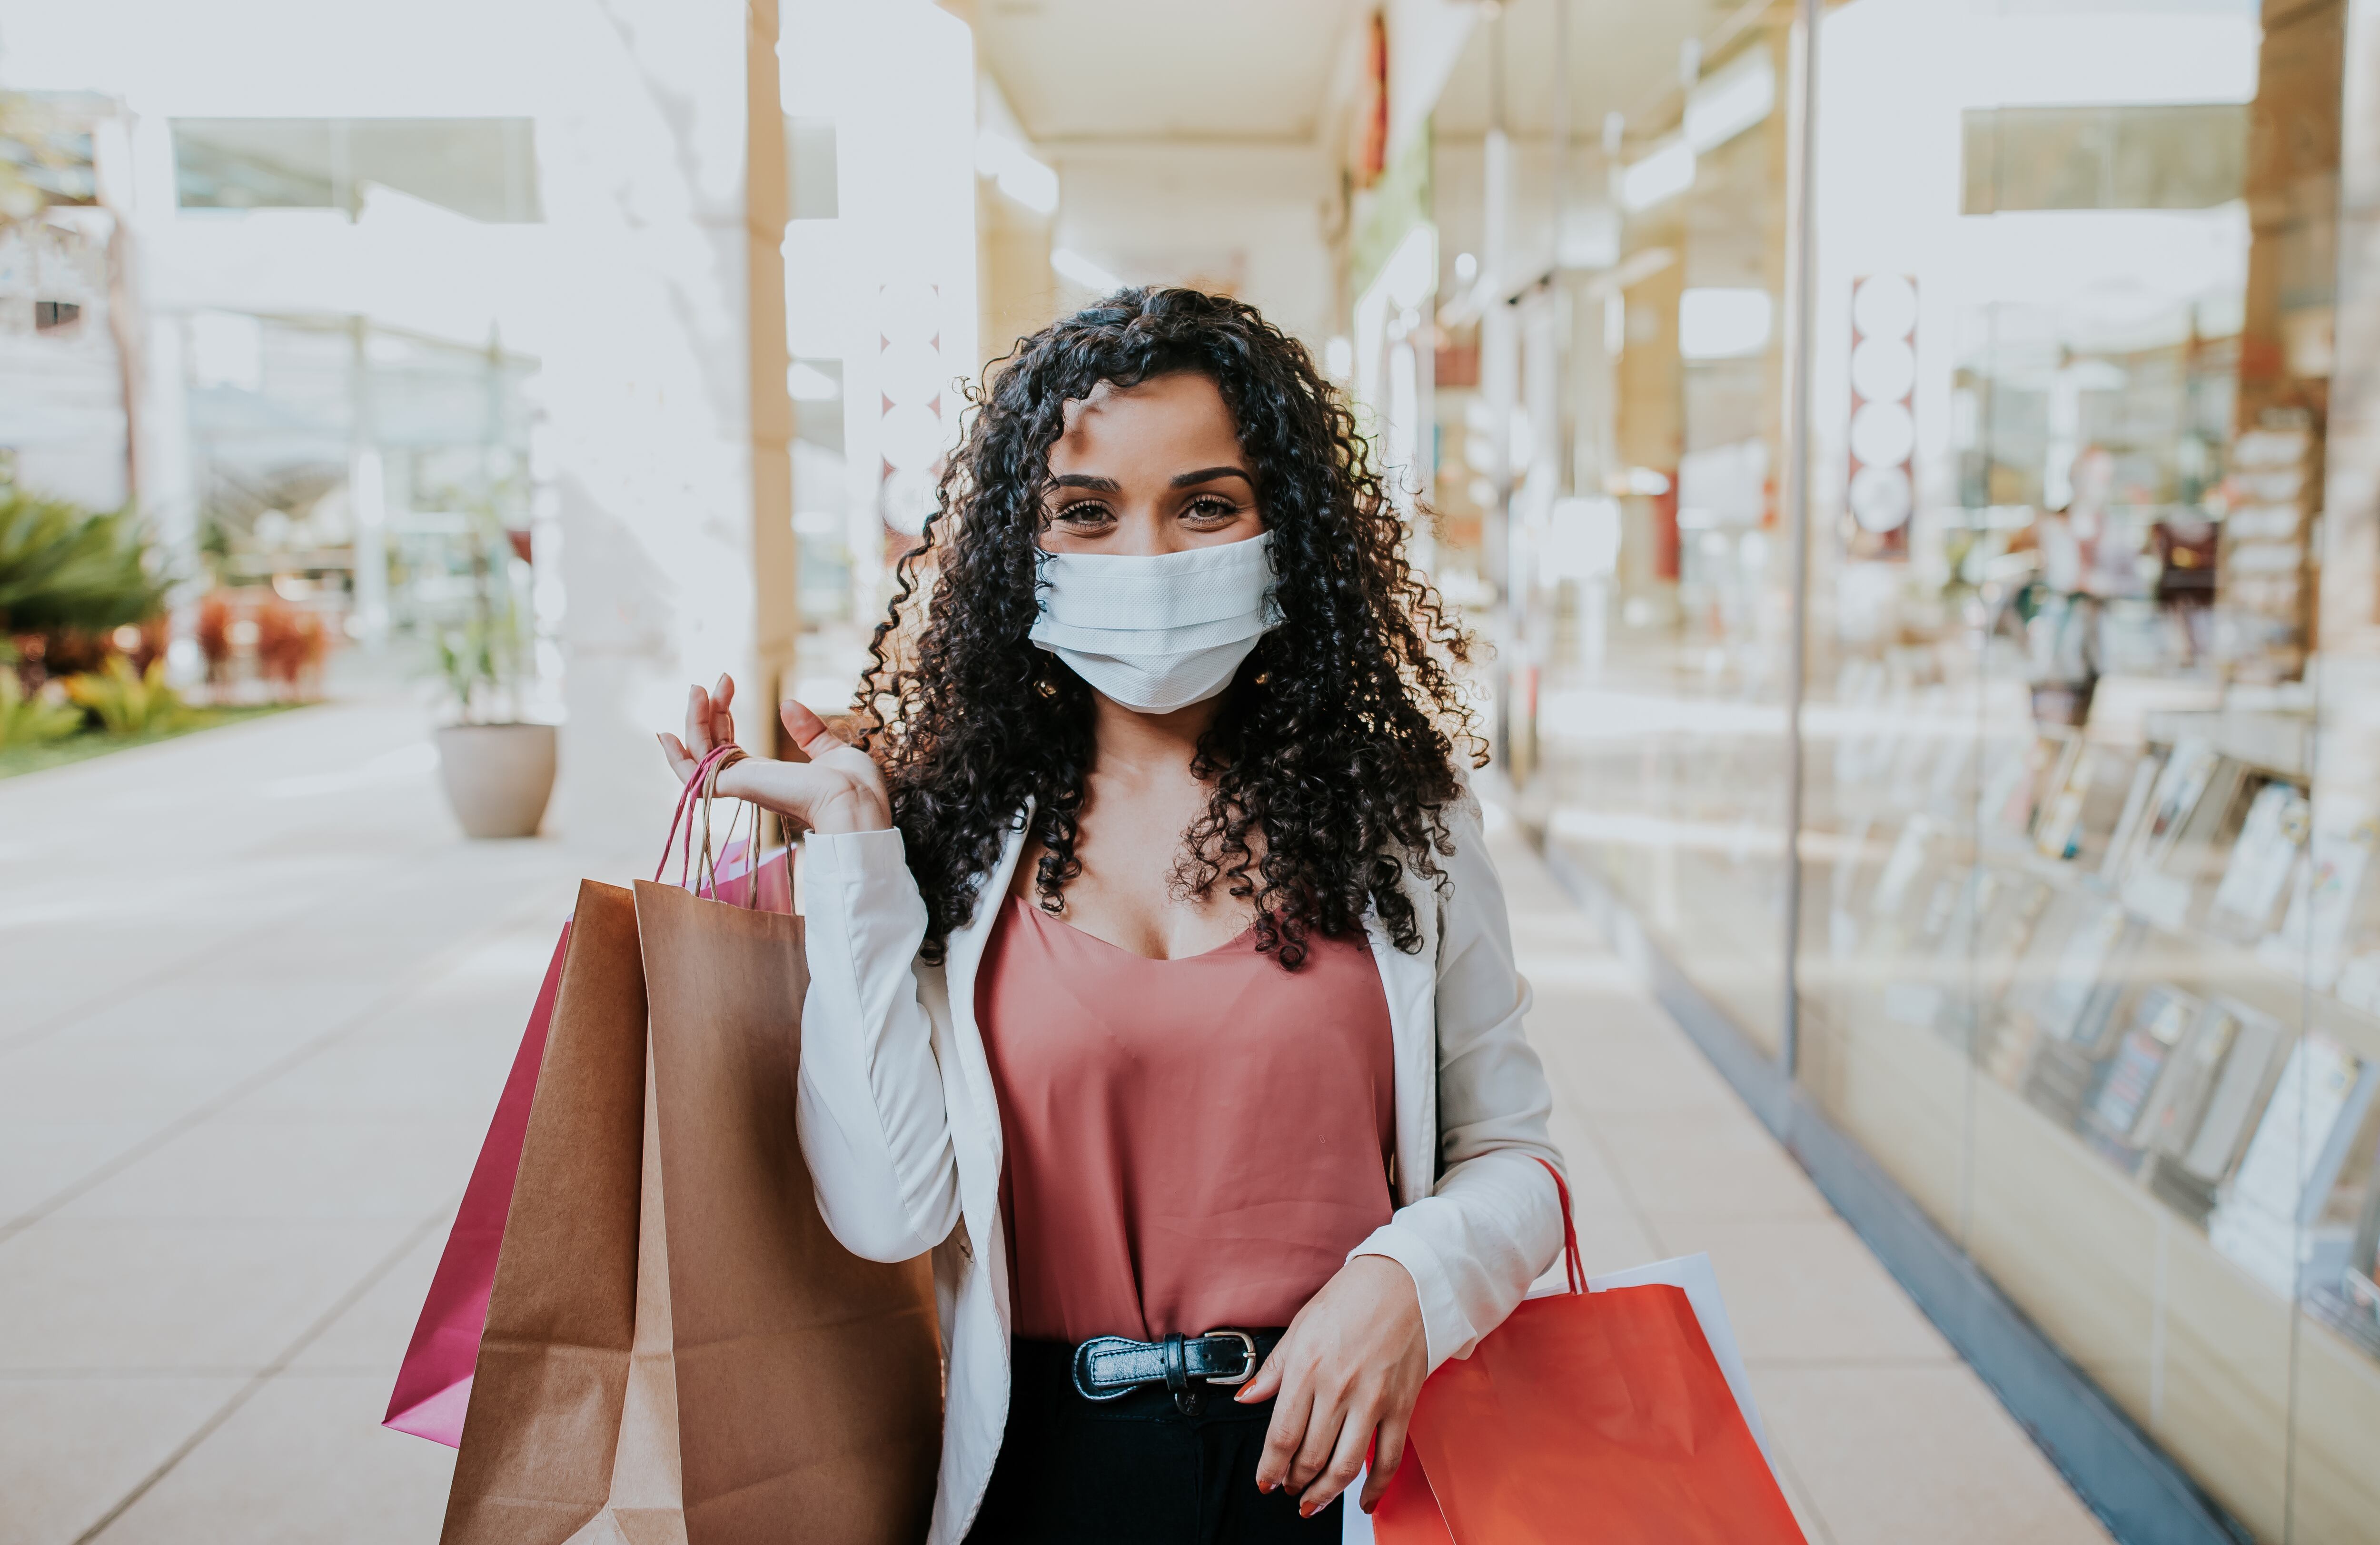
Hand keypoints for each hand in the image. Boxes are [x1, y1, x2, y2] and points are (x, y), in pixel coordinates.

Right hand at [657, 675, 892, 835]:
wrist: (854, 799)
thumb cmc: (851, 785)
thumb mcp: (828, 749)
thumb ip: (807, 731)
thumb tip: (787, 705)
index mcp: (768, 776)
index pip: (728, 745)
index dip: (721, 714)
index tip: (727, 683)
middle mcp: (750, 781)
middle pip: (711, 744)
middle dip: (709, 709)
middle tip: (718, 679)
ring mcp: (741, 785)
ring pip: (699, 754)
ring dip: (694, 720)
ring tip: (699, 688)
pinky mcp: (736, 787)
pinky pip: (694, 776)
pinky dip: (676, 757)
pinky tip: (665, 735)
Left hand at [1238, 1254, 1427, 1516]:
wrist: (1404, 1281)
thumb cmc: (1349, 1299)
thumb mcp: (1301, 1327)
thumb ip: (1274, 1369)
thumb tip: (1246, 1398)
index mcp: (1307, 1368)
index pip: (1282, 1436)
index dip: (1270, 1468)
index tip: (1264, 1482)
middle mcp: (1338, 1389)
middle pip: (1310, 1457)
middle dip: (1294, 1482)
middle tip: (1288, 1487)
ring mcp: (1373, 1400)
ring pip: (1345, 1467)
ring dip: (1325, 1493)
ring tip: (1313, 1500)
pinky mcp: (1402, 1406)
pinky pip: (1388, 1459)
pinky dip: (1376, 1488)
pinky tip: (1363, 1501)